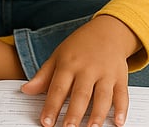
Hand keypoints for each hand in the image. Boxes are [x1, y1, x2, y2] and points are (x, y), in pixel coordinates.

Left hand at [21, 15, 139, 126]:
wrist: (107, 31)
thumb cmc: (80, 47)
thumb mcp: (58, 56)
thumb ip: (43, 75)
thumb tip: (26, 90)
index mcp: (69, 64)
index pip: (58, 87)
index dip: (52, 106)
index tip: (46, 122)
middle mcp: (88, 68)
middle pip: (81, 94)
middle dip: (74, 113)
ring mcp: (105, 72)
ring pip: (102, 95)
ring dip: (98, 114)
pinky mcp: (120, 77)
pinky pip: (122, 94)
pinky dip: (122, 108)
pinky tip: (119, 121)